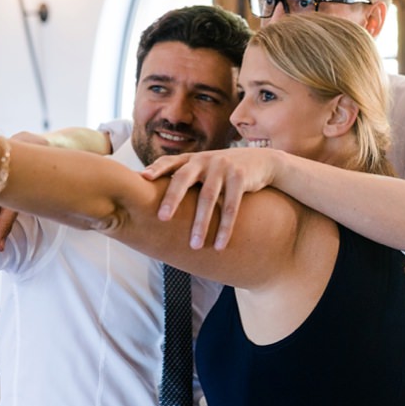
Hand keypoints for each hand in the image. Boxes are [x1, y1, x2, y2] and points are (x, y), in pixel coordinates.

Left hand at [142, 147, 283, 249]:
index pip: (169, 161)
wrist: (261, 161)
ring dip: (201, 223)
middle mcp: (204, 160)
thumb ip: (182, 176)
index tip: (143, 178)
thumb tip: (149, 193)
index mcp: (191, 159)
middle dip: (172, 199)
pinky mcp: (240, 177)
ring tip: (194, 245)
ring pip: (208, 197)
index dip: (156, 168)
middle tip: (161, 218)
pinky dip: (225, 227)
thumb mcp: (203, 168)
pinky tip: (219, 244)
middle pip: (184, 178)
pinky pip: (232, 206)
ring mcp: (223, 167)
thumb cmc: (222, 170)